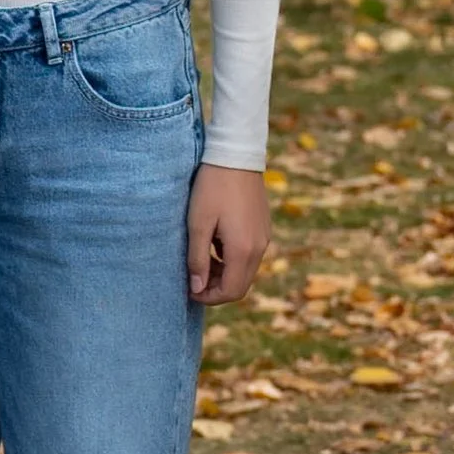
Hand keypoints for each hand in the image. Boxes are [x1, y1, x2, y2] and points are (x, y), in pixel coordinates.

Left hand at [187, 164, 270, 305]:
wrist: (236, 156)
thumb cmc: (212, 187)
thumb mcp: (198, 224)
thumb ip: (197, 259)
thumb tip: (197, 288)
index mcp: (243, 249)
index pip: (231, 291)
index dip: (209, 297)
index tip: (189, 289)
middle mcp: (259, 247)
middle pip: (241, 285)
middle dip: (217, 289)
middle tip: (193, 279)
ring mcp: (264, 237)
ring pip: (246, 271)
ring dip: (224, 274)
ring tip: (201, 261)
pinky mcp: (264, 228)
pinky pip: (250, 255)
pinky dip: (232, 260)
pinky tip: (215, 244)